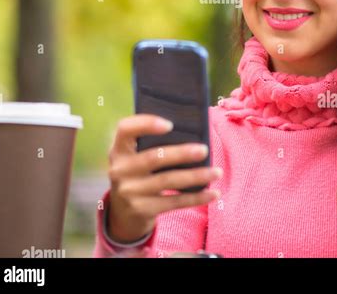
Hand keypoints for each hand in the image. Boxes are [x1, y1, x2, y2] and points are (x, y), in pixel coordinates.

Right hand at [107, 114, 222, 243]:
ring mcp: (130, 192)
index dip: (146, 124)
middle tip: (204, 149)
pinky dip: (196, 198)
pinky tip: (213, 194)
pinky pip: (174, 202)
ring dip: (196, 176)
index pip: (125, 129)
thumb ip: (150, 141)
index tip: (170, 124)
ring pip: (168, 181)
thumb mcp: (134, 156)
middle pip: (154, 158)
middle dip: (181, 153)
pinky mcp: (143, 210)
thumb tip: (191, 129)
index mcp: (118, 149)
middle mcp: (120, 170)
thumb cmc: (137, 171)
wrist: (122, 213)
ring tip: (217, 172)